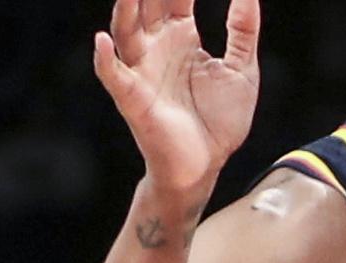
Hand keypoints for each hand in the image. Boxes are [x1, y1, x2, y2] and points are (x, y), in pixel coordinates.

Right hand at [94, 0, 261, 197]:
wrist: (207, 164)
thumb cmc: (220, 119)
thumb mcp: (241, 69)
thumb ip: (243, 31)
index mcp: (180, 36)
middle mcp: (155, 46)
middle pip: (144, 4)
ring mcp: (142, 70)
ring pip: (126, 31)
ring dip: (125, 8)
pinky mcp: (134, 98)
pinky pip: (115, 76)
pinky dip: (106, 59)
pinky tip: (103, 41)